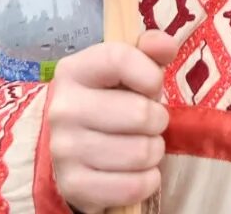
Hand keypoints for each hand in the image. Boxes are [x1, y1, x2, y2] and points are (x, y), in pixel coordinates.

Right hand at [46, 31, 176, 212]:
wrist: (67, 150)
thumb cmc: (105, 103)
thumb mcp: (121, 72)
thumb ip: (146, 52)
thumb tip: (166, 45)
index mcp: (73, 71)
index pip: (119, 58)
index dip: (149, 73)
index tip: (152, 85)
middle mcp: (63, 108)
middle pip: (140, 113)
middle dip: (156, 120)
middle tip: (147, 123)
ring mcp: (65, 149)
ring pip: (141, 152)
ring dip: (153, 152)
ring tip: (140, 145)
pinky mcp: (75, 185)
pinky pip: (134, 186)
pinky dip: (146, 181)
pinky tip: (135, 171)